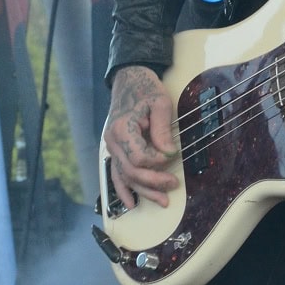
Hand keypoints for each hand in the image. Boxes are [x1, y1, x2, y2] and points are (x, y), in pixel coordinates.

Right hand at [103, 65, 180, 209]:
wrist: (129, 81)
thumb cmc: (146, 90)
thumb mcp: (160, 103)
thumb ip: (162, 130)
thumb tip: (169, 154)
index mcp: (123, 129)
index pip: (139, 157)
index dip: (158, 162)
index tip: (173, 156)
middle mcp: (112, 141)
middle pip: (131, 171)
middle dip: (153, 182)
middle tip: (173, 185)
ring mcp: (110, 148)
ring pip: (124, 177)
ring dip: (143, 191)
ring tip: (162, 201)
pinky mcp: (113, 151)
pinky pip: (115, 174)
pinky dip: (123, 190)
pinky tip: (131, 203)